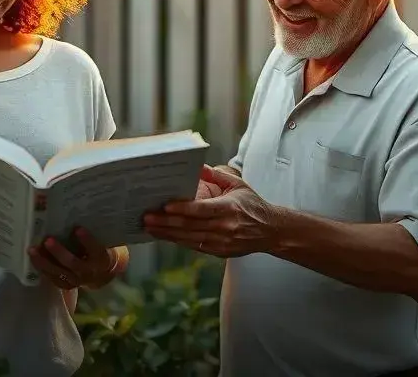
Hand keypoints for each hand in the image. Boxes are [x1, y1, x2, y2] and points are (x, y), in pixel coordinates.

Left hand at [28, 227, 116, 289]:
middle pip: (72, 263)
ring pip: (59, 272)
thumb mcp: (102, 241)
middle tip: (48, 240)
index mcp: (102, 260)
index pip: (95, 250)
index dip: (87, 240)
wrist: (102, 274)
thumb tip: (77, 211)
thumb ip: (93, 232)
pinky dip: (42, 268)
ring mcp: (76, 280)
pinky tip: (33, 257)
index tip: (77, 228)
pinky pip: (52, 278)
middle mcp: (89, 272)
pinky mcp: (66, 285)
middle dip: (59, 252)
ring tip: (32, 249)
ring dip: (44, 261)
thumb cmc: (100, 250)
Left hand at [143, 167, 277, 257]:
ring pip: (188, 239)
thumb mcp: (238, 185)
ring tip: (149, 227)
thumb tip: (197, 166)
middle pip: (190, 226)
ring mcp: (221, 242)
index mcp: (229, 209)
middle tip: (146, 217)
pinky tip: (164, 236)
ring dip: (167, 234)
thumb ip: (216, 175)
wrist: (271, 231)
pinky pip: (194, 246)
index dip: (182, 209)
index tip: (164, 207)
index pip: (201, 210)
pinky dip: (178, 241)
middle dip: (165, 222)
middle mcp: (224, 228)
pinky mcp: (219, 252)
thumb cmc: (253, 205)